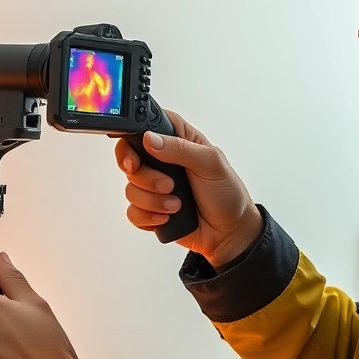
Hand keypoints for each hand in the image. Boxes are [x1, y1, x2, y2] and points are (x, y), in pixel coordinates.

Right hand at [114, 110, 262, 265]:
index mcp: (178, 141)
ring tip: (176, 205)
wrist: (229, 232)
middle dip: (144, 176)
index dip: (134, 137)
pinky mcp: (151, 209)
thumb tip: (151, 139)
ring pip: (131, 188)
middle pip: (130, 159)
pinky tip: (167, 217)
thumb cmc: (228, 194)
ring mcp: (154, 186)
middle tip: (168, 185)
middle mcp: (163, 162)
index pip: (146, 127)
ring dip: (152, 200)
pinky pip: (133, 211)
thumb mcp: (212, 163)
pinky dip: (148, 216)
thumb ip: (181, 148)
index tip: (136, 154)